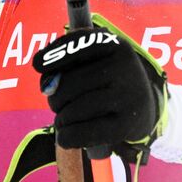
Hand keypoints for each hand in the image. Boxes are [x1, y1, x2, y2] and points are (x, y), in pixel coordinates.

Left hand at [33, 16, 166, 160]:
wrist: (143, 108)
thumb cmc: (109, 81)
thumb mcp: (99, 59)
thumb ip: (71, 63)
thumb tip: (48, 86)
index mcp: (116, 46)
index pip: (80, 45)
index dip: (55, 54)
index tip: (38, 64)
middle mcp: (124, 68)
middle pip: (70, 83)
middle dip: (54, 96)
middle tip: (56, 103)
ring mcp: (127, 96)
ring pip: (74, 110)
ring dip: (61, 119)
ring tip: (63, 119)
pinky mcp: (126, 124)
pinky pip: (84, 132)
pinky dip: (67, 136)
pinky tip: (64, 136)